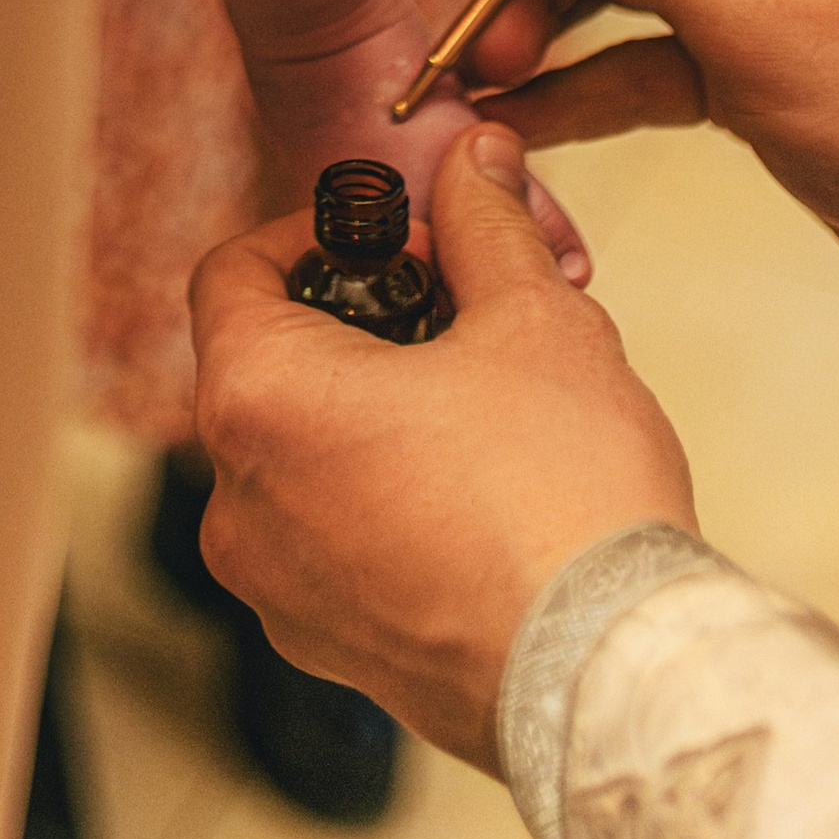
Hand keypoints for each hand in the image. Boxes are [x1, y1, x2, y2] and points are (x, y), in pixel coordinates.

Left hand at [194, 128, 695, 771]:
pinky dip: (382, 501)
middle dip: (353, 323)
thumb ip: (483, 223)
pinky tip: (481, 492)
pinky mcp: (331, 653)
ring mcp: (278, 591)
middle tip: (453, 310)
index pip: (227, 273)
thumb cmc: (561, 492)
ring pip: (299, 460)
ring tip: (479, 400)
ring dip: (370, 414)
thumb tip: (472, 159)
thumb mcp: (530, 317)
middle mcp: (238, 504)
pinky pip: (331, 544)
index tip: (388, 238)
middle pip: (264, 368)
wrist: (611, 678)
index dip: (305, 232)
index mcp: (256, 401)